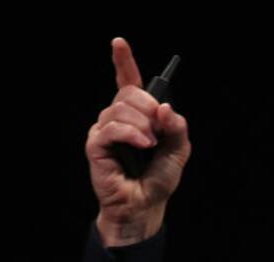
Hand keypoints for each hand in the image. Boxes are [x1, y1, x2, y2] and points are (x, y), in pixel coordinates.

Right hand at [86, 37, 190, 245]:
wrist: (145, 206)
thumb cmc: (158, 181)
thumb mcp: (178, 151)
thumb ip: (178, 127)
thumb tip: (165, 108)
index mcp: (136, 116)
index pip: (127, 82)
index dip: (123, 61)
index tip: (118, 43)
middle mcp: (117, 119)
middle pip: (129, 92)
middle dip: (148, 107)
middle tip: (158, 132)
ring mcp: (104, 130)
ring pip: (120, 107)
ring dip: (142, 124)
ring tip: (150, 144)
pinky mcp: (95, 145)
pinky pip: (112, 126)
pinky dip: (131, 133)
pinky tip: (143, 144)